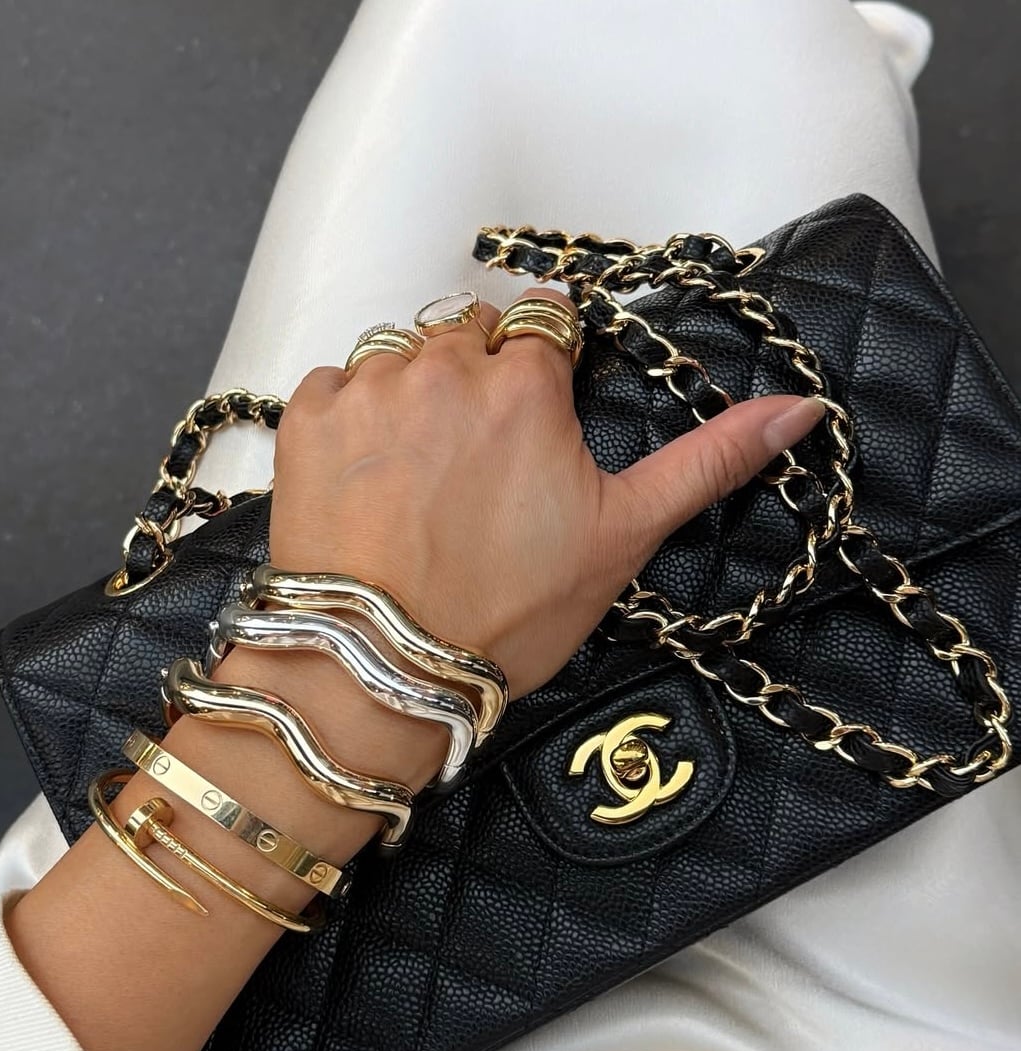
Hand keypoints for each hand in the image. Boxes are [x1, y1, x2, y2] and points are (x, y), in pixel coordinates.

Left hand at [270, 288, 823, 699]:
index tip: (538, 411)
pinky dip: (355, 417)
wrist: (383, 668)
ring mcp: (368, 386)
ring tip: (423, 475)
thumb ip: (709, 461)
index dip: (545, 364)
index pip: (544, 321)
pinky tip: (371, 479)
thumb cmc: (509, 610)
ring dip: (416, 392)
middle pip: (470, 329)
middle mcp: (444, 362)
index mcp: (525, 381)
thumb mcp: (623, 536)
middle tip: (480, 460)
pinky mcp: (308, 417)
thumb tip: (802, 407)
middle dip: (481, 374)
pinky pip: (337, 382)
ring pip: (402, 351)